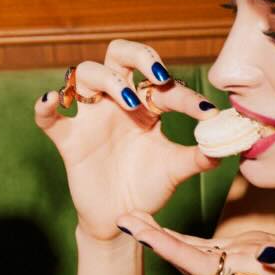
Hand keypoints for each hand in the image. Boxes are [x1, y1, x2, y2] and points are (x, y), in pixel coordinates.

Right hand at [33, 40, 219, 242]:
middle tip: (156, 75)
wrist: (120, 218)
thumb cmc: (148, 187)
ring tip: (127, 102)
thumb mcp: (177, 170)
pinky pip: (49, 117)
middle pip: (119, 55)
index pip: (164, 86)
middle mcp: (116, 102)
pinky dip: (45, 105)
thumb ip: (200, 155)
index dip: (186, 96)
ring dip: (107, 80)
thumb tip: (228, 144)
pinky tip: (51, 100)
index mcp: (146, 105)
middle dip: (138, 55)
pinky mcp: (68, 139)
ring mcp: (90, 118)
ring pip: (86, 74)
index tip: (206, 113)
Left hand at [113, 215, 274, 274]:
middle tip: (120, 220)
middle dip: (153, 240)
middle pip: (185, 256)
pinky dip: (179, 235)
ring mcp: (238, 263)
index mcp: (252, 271)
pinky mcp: (244, 254)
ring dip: (160, 237)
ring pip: (190, 251)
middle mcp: (238, 270)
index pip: (201, 261)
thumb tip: (264, 252)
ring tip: (130, 219)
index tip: (141, 234)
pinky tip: (159, 226)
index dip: (169, 247)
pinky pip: (203, 245)